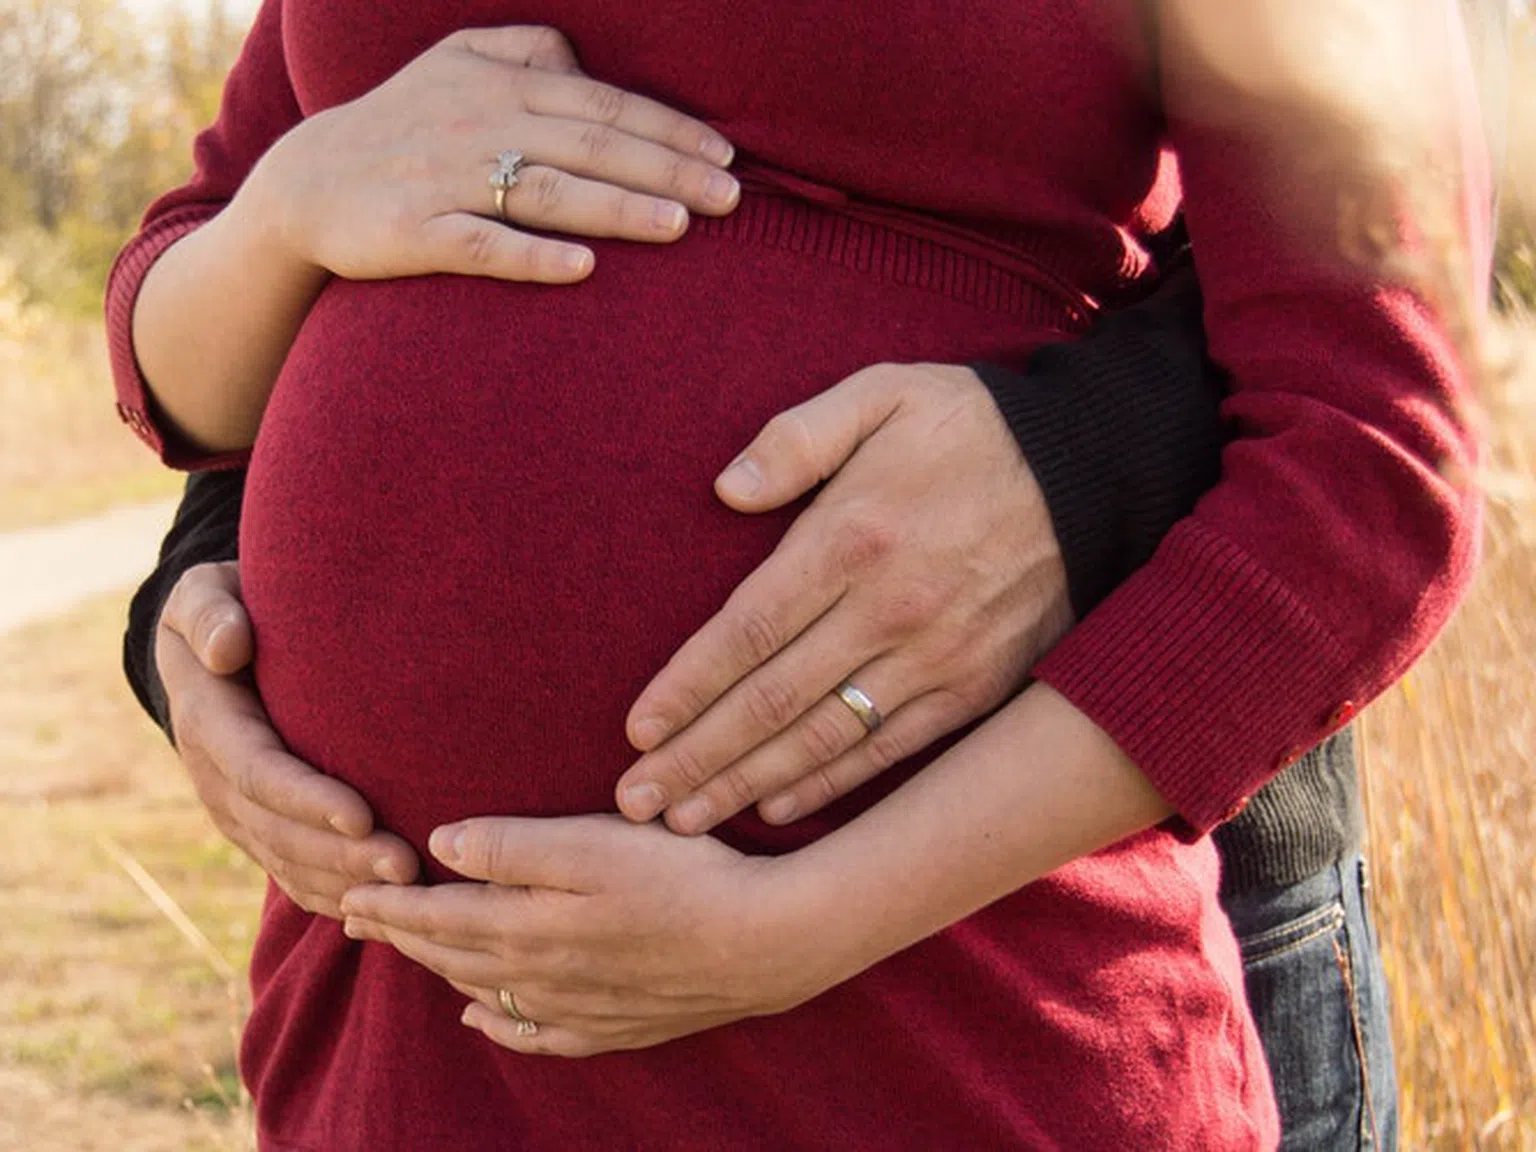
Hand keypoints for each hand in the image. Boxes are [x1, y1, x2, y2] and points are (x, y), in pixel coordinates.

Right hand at [156, 562, 417, 916]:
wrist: (215, 645)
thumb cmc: (226, 609)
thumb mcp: (202, 594)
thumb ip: (209, 612)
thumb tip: (228, 648)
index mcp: (209, 724)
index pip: (258, 772)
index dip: (306, 800)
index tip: (361, 816)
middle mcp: (218, 779)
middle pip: (280, 832)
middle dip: (342, 855)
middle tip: (406, 866)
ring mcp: (239, 812)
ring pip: (290, 863)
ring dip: (348, 882)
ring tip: (411, 890)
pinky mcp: (262, 830)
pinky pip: (295, 875)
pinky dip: (336, 897)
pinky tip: (387, 910)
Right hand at [248, 25, 738, 283]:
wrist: (307, 183)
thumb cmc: (405, 124)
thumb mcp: (457, 65)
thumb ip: (526, 52)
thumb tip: (586, 60)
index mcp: (499, 84)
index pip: (603, 105)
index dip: (668, 130)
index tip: (727, 158)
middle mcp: (479, 125)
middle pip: (589, 146)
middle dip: (667, 170)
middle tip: (731, 200)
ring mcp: (446, 181)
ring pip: (546, 193)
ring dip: (616, 208)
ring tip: (680, 226)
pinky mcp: (413, 233)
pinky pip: (480, 245)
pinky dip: (532, 257)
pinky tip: (582, 270)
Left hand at [339, 815, 838, 1056]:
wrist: (760, 944)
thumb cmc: (681, 877)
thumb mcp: (593, 843)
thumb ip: (513, 847)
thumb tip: (440, 846)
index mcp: (526, 926)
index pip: (436, 917)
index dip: (389, 906)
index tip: (346, 893)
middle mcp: (538, 976)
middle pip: (450, 955)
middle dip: (399, 935)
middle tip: (353, 917)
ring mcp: (576, 1006)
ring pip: (484, 991)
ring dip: (437, 970)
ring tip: (407, 953)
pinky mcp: (613, 1023)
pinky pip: (534, 1033)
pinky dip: (497, 1023)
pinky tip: (481, 1018)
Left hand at [615, 363, 1072, 833]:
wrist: (1097, 467)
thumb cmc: (972, 426)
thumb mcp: (883, 396)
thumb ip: (798, 437)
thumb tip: (726, 488)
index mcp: (852, 538)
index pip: (746, 631)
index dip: (686, 687)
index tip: (636, 728)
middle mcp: (889, 609)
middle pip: (771, 701)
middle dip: (697, 756)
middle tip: (635, 800)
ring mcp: (936, 656)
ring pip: (823, 738)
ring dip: (747, 783)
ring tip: (684, 819)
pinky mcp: (976, 685)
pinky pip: (891, 749)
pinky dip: (832, 784)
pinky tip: (777, 807)